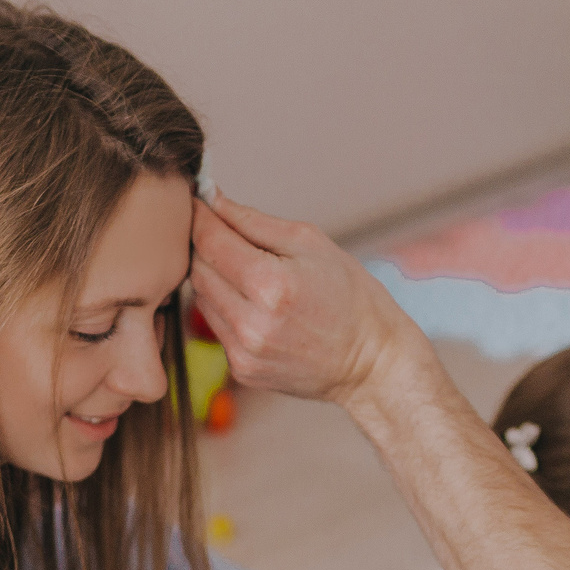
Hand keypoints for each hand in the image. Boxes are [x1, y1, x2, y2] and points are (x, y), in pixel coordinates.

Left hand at [189, 194, 424, 405]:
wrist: (371, 362)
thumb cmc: (350, 296)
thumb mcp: (311, 243)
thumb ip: (253, 221)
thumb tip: (212, 199)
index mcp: (271, 285)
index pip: (210, 241)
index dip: (200, 217)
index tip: (197, 202)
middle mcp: (251, 323)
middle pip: (198, 270)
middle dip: (205, 245)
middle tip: (222, 231)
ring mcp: (244, 351)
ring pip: (201, 298)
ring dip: (213, 277)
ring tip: (244, 269)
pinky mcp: (242, 369)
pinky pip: (216, 325)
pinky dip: (224, 306)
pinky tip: (253, 302)